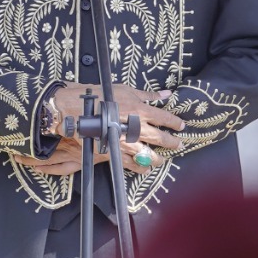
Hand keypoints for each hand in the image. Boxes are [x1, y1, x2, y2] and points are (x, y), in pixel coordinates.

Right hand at [36, 83, 187, 168]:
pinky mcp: (115, 153)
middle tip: (179, 144)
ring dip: (158, 158)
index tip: (181, 126)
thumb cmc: (100, 95)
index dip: (175, 123)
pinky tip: (145, 168)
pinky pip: (132, 165)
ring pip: (149, 155)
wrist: (76, 110)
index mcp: (141, 110)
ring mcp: (126, 143)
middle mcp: (137, 128)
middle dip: (172, 142)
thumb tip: (166, 94)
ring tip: (162, 159)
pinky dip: (141, 168)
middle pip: (161, 139)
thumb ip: (147, 94)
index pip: (166, 118)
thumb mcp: (125, 89)